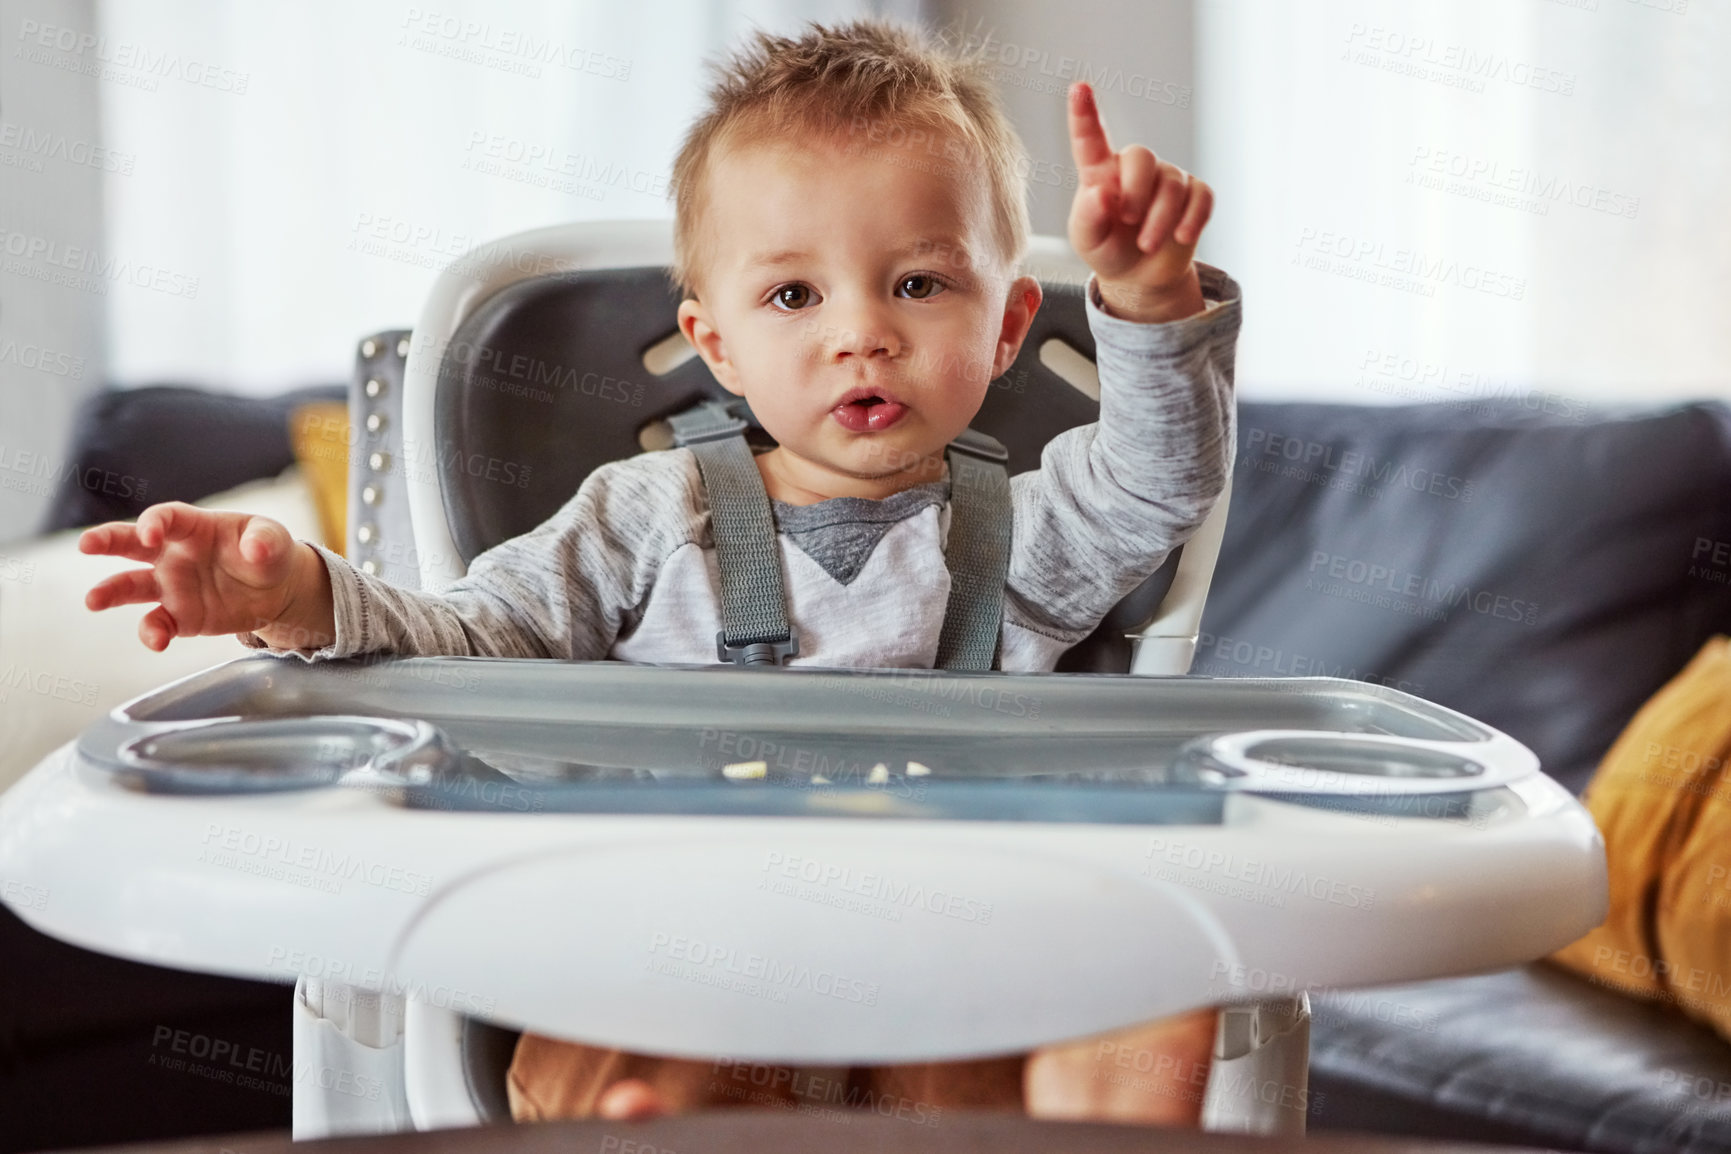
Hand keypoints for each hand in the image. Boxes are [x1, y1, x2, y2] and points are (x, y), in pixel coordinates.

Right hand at [80, 502, 311, 651]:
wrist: (278, 590)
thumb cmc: (269, 553)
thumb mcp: (275, 540)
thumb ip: (264, 540)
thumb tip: (255, 550)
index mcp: (194, 528)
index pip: (167, 518)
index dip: (155, 523)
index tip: (148, 534)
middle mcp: (174, 554)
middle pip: (132, 544)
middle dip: (107, 541)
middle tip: (86, 544)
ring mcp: (173, 586)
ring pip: (132, 586)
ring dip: (111, 592)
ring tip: (93, 601)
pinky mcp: (180, 617)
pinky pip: (159, 624)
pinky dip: (154, 633)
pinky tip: (157, 641)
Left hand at [1066, 81, 1212, 321]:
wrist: (1140, 275)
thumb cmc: (1107, 250)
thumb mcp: (1088, 241)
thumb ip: (1087, 218)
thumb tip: (1100, 193)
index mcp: (1100, 172)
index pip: (1090, 139)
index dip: (1084, 114)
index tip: (1078, 88)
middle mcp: (1134, 167)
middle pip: (1141, 156)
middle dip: (1137, 192)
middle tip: (1129, 221)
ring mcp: (1167, 177)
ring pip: (1172, 184)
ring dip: (1160, 220)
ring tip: (1147, 245)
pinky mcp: (1194, 193)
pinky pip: (1201, 196)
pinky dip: (1192, 219)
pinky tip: (1181, 237)